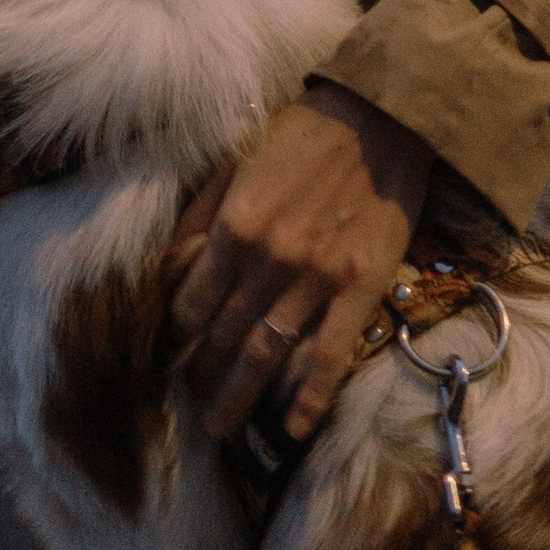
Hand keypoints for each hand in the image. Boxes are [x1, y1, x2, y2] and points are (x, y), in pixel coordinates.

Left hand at [167, 83, 432, 445]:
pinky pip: (329, 355)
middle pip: (222, 336)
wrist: (381, 119)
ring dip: (237, 396)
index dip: (176, 336)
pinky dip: (309, 398)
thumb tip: (169, 261)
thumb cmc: (304, 134)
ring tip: (218, 427)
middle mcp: (269, 259)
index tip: (168, 355)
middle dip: (200, 374)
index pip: (191, 302)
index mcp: (235, 225)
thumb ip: (202, 211)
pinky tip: (290, 430)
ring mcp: (316, 279)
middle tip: (187, 400)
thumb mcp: (236, 160)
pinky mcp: (360, 289)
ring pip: (265, 354)